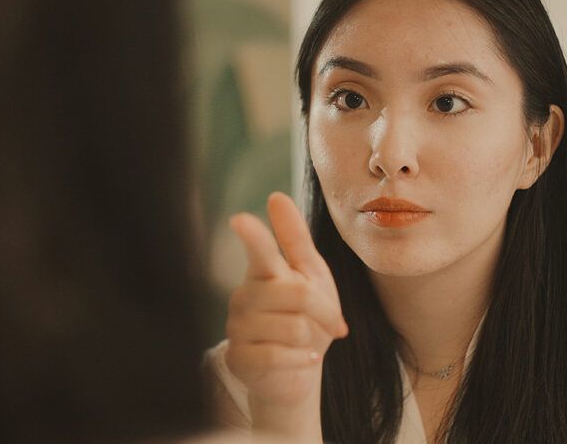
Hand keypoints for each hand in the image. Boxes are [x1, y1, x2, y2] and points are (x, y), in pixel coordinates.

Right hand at [225, 192, 347, 408]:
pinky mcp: (239, 358)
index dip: (252, 236)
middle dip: (325, 311)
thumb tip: (276, 196)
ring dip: (313, 339)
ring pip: (293, 327)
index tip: (240, 220)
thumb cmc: (305, 316)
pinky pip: (279, 355)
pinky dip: (301, 359)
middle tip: (329, 323)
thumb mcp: (310, 275)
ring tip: (307, 342)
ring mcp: (237, 327)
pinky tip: (303, 358)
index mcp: (262, 271)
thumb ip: (295, 239)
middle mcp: (244, 295)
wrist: (298, 370)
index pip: (258, 250)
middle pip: (299, 294)